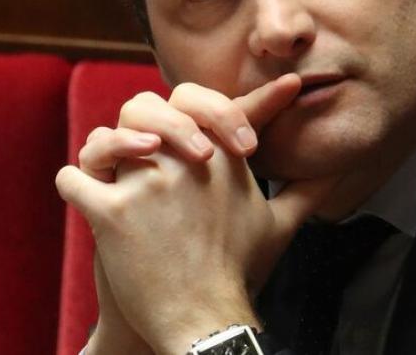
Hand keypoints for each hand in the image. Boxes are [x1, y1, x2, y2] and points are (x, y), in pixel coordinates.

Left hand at [57, 74, 341, 353]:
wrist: (205, 318)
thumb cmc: (241, 271)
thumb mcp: (280, 225)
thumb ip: (309, 191)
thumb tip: (342, 172)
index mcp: (224, 156)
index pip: (207, 104)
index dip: (205, 104)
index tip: (204, 98)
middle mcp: (186, 160)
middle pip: (147, 109)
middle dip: (141, 125)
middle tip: (145, 150)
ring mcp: (147, 184)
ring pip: (105, 138)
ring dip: (103, 152)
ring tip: (108, 171)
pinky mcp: (110, 212)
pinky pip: (73, 179)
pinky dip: (75, 187)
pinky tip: (85, 199)